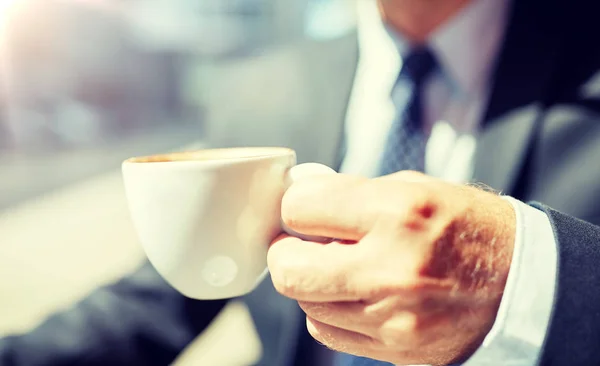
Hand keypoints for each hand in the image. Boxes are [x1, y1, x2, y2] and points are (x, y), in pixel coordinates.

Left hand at [267, 171, 515, 365]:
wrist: (524, 285)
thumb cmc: (470, 228)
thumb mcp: (416, 188)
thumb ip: (353, 192)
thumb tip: (302, 196)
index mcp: (398, 213)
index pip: (301, 208)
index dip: (296, 204)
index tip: (305, 208)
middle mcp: (391, 268)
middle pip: (289, 268)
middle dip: (287, 251)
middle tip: (303, 242)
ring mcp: (392, 318)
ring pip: (306, 304)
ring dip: (312, 282)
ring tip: (341, 267)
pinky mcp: (395, 350)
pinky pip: (329, 333)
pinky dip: (331, 311)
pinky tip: (355, 295)